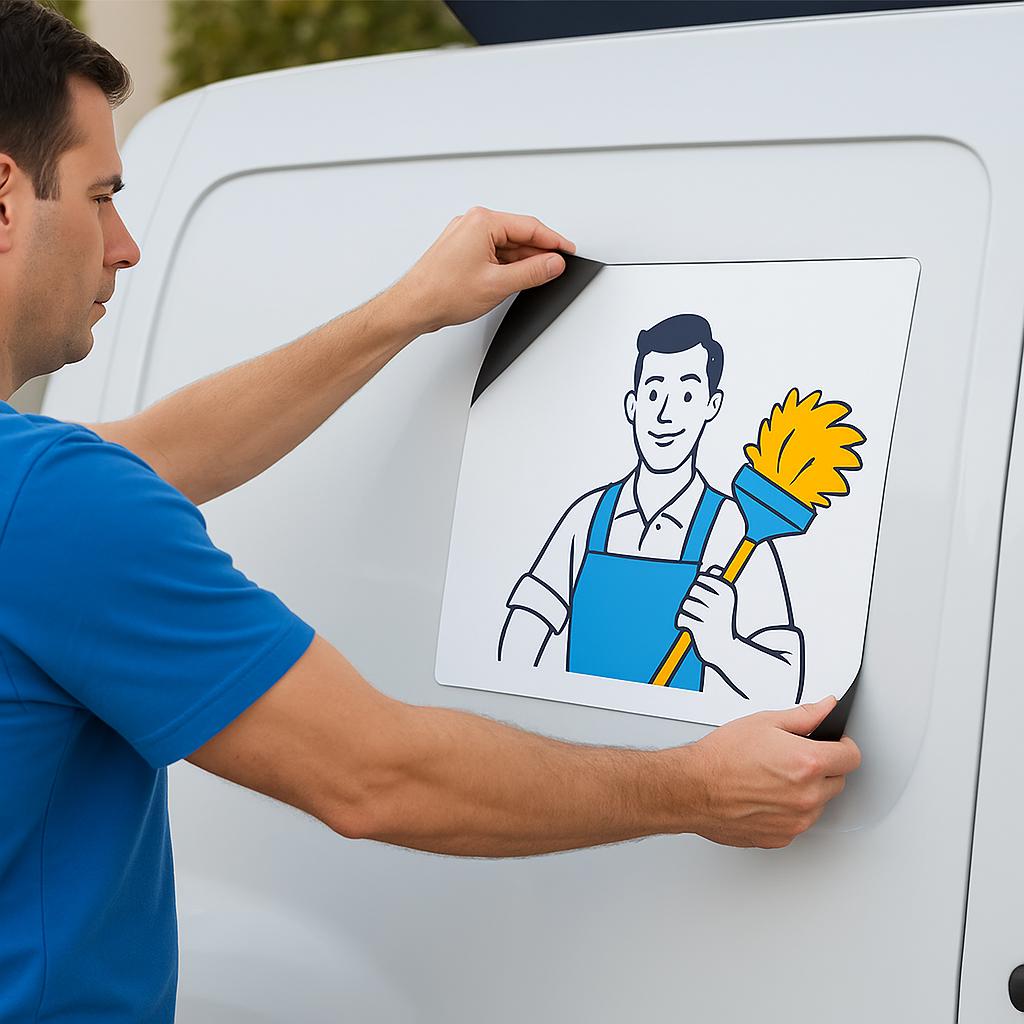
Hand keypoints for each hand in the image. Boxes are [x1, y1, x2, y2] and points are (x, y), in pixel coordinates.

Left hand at [391, 206, 575, 333]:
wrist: (413, 306)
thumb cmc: (442, 292)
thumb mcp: (498, 284)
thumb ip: (532, 272)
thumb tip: (553, 264)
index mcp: (483, 222)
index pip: (530, 227)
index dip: (554, 241)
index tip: (568, 251)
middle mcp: (473, 223)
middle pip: (519, 234)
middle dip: (538, 253)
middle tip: (555, 270)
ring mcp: (466, 236)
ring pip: (506, 245)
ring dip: (521, 261)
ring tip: (532, 280)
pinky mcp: (461, 250)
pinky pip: (493, 252)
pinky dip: (506, 265)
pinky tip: (512, 279)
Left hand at [677, 568, 736, 669]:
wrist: (727, 652)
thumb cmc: (722, 623)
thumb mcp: (725, 602)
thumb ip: (717, 584)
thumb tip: (713, 567)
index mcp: (727, 591)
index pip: (701, 578)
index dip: (699, 588)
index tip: (705, 600)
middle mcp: (721, 602)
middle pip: (693, 589)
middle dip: (692, 599)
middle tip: (699, 612)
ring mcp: (711, 616)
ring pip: (686, 604)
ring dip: (686, 613)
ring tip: (696, 621)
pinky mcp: (700, 629)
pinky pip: (681, 618)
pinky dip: (681, 623)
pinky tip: (689, 628)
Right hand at [679, 697, 860, 848]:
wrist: (693, 788)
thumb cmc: (721, 757)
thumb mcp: (764, 722)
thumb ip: (804, 716)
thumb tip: (825, 708)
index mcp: (808, 763)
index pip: (852, 757)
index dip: (844, 746)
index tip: (837, 744)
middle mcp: (808, 796)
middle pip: (839, 781)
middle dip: (824, 768)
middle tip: (795, 758)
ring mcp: (796, 821)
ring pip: (819, 804)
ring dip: (807, 791)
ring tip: (774, 777)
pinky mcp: (782, 837)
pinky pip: (798, 822)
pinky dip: (789, 810)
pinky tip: (766, 795)